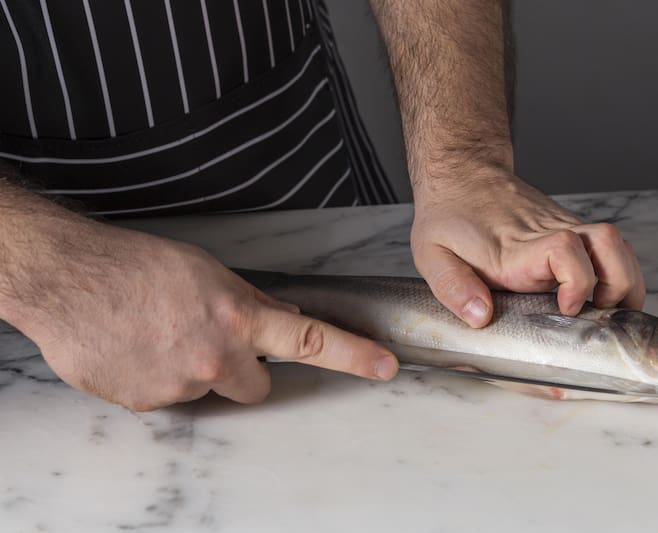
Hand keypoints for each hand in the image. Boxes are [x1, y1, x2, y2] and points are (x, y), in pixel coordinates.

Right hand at [11, 223, 397, 410]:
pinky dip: (158, 378)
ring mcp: (180, 387)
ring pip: (206, 390)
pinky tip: (138, 348)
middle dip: (246, 373)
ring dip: (193, 371)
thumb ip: (250, 302)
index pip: (309, 341)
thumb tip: (284, 319)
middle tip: (213, 344)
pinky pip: (168, 397)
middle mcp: (215, 360)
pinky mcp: (147, 404)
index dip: (352, 355)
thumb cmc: (136, 265)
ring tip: (159, 335)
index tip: (384, 366)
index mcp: (237, 319)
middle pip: (256, 389)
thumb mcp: (206, 272)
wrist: (69, 280)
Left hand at [411, 169, 645, 326]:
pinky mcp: (567, 226)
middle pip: (608, 244)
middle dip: (619, 285)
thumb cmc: (446, 216)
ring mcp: (562, 226)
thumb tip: (481, 317)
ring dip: (625, 279)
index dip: (577, 281)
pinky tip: (603, 294)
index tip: (566, 307)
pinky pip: (607, 245)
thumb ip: (453, 287)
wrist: (460, 172)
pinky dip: (616, 270)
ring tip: (610, 309)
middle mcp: (546, 232)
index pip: (563, 250)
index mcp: (514, 246)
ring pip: (616, 244)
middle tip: (600, 313)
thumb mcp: (431, 254)